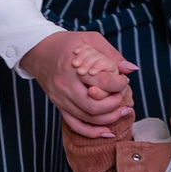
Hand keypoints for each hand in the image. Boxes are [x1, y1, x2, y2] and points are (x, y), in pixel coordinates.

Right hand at [20, 31, 136, 138]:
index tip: (124, 80)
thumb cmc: (67, 44)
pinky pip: (75, 125)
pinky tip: (108, 131)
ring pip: (87, 118)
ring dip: (109, 118)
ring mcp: (61, 99)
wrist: (39, 51)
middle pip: (95, 106)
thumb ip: (112, 54)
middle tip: (123, 95)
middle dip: (115, 104)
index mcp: (74, 69)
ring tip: (123, 111)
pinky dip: (92, 132)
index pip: (102, 83)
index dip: (119, 84)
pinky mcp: (59, 106)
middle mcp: (66, 87)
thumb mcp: (90, 39)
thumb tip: (132, 69)